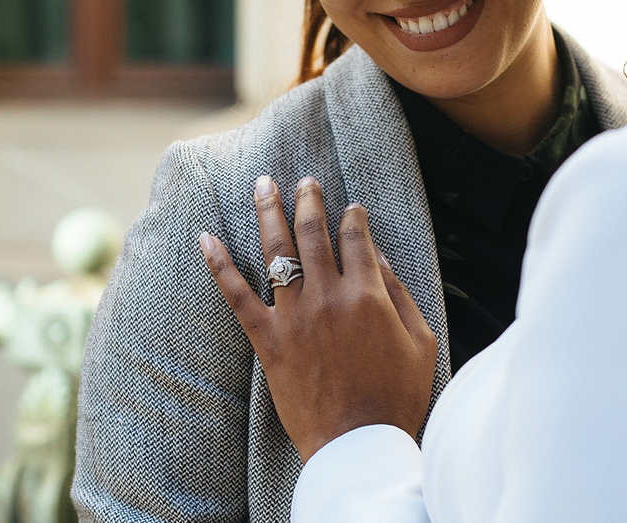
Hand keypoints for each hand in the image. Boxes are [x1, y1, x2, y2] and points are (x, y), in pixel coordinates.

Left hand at [199, 175, 437, 462]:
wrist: (358, 445)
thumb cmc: (397, 398)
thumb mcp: (421, 342)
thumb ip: (400, 295)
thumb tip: (379, 257)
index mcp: (369, 295)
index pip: (356, 237)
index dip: (353, 217)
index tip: (351, 209)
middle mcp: (329, 296)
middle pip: (314, 232)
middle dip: (309, 200)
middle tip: (305, 181)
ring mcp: (294, 317)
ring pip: (278, 251)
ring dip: (269, 211)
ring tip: (264, 184)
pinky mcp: (268, 341)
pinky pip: (237, 295)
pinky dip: (220, 264)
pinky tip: (206, 237)